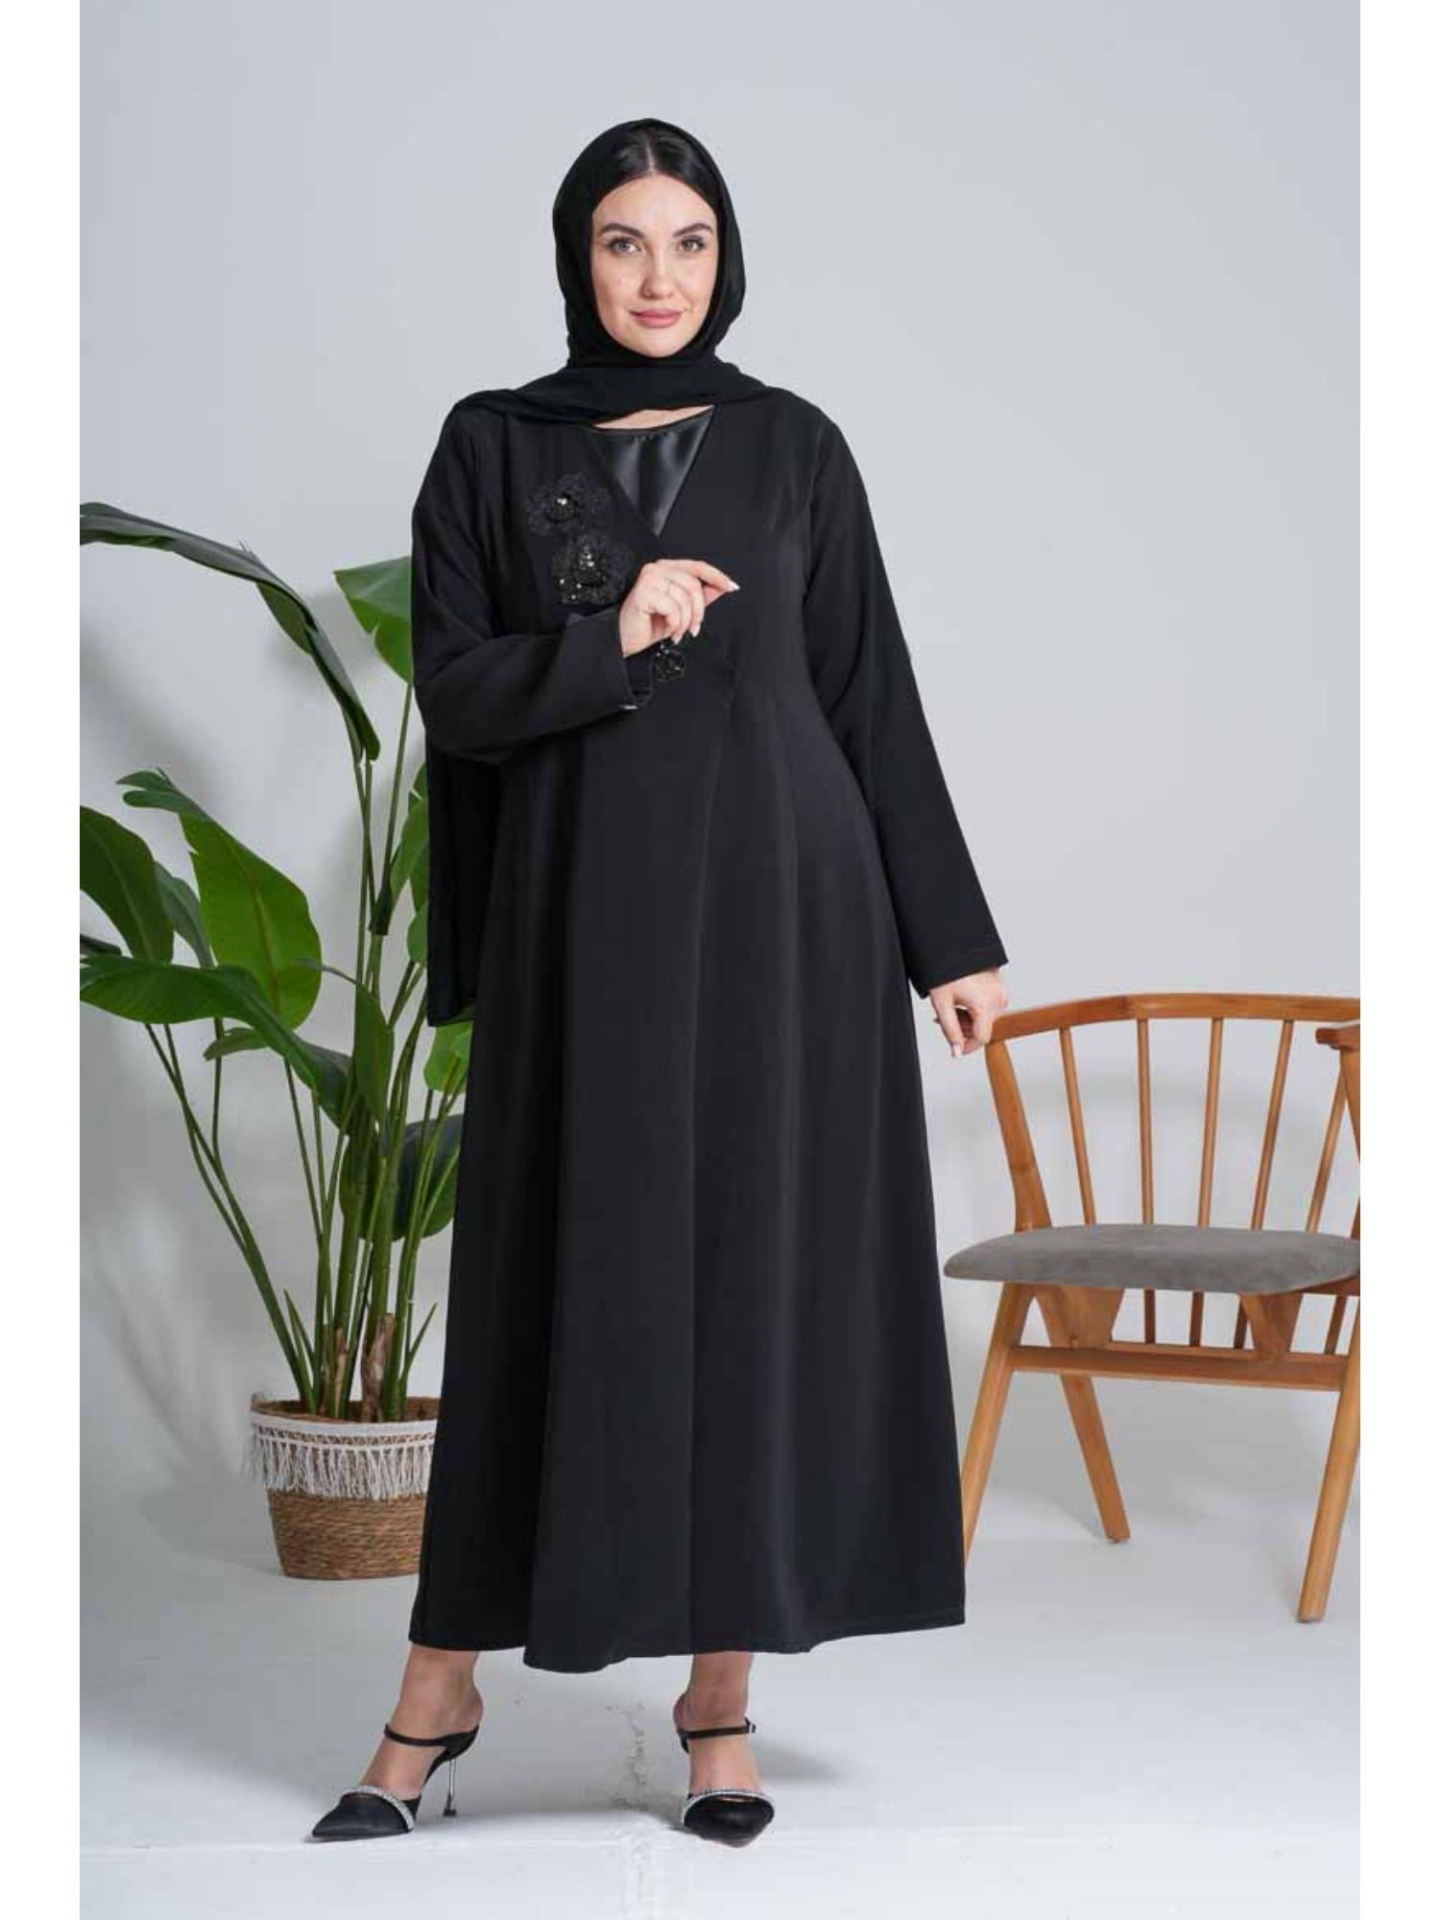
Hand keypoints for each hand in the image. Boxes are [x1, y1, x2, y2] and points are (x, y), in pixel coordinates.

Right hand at [618, 558, 738, 654]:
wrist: (624, 640)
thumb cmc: (647, 625)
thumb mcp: (681, 611)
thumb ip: (700, 597)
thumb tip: (722, 587)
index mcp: (667, 570)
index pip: (697, 567)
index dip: (717, 576)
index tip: (732, 586)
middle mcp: (657, 569)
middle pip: (694, 585)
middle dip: (698, 612)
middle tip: (693, 629)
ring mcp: (650, 578)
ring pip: (685, 598)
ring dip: (685, 622)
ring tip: (677, 631)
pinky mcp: (644, 591)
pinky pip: (673, 608)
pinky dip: (674, 624)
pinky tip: (666, 630)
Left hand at [929, 968, 1008, 1056]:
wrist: (951, 944)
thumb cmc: (946, 970)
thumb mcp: (942, 1004)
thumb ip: (950, 1031)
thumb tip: (956, 1052)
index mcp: (986, 1004)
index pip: (982, 1038)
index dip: (967, 1046)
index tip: (955, 1048)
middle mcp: (998, 998)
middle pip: (983, 1028)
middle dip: (964, 1029)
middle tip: (944, 1018)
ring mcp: (1001, 991)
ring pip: (986, 1018)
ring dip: (969, 1018)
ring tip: (952, 1006)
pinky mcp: (1000, 986)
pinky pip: (990, 1005)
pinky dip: (975, 1008)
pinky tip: (962, 999)